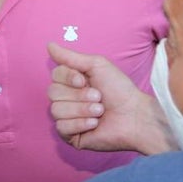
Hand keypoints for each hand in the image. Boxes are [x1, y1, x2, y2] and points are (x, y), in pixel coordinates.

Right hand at [47, 42, 172, 154]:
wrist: (133, 115)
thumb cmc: (120, 89)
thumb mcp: (96, 65)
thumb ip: (70, 57)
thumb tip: (49, 45)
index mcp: (72, 82)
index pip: (54, 76)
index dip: (68, 77)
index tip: (84, 80)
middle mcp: (68, 99)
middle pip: (53, 93)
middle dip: (78, 95)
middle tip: (98, 97)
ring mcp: (68, 118)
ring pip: (56, 110)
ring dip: (82, 109)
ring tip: (100, 111)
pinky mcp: (71, 136)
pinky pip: (61, 127)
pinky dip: (80, 124)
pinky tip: (94, 124)